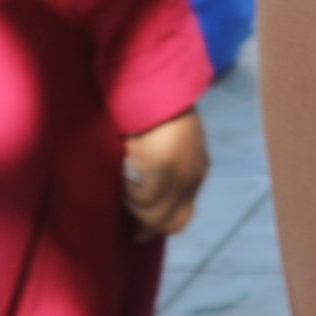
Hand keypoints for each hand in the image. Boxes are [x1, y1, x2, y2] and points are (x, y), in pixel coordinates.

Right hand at [121, 110, 210, 239]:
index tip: (141, 227)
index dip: (162, 223)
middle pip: (174, 223)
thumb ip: (158, 167)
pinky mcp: (165, 171)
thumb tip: (139, 193)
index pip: (184, 212)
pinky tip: (119, 177)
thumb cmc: (152, 109)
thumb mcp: (161, 144)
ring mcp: (181, 175)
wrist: (154, 84)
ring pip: (155, 216)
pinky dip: (126, 192)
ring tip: (120, 187)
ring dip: (132, 207)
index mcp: (197, 169)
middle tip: (131, 231)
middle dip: (150, 229)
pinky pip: (142, 199)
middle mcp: (193, 176)